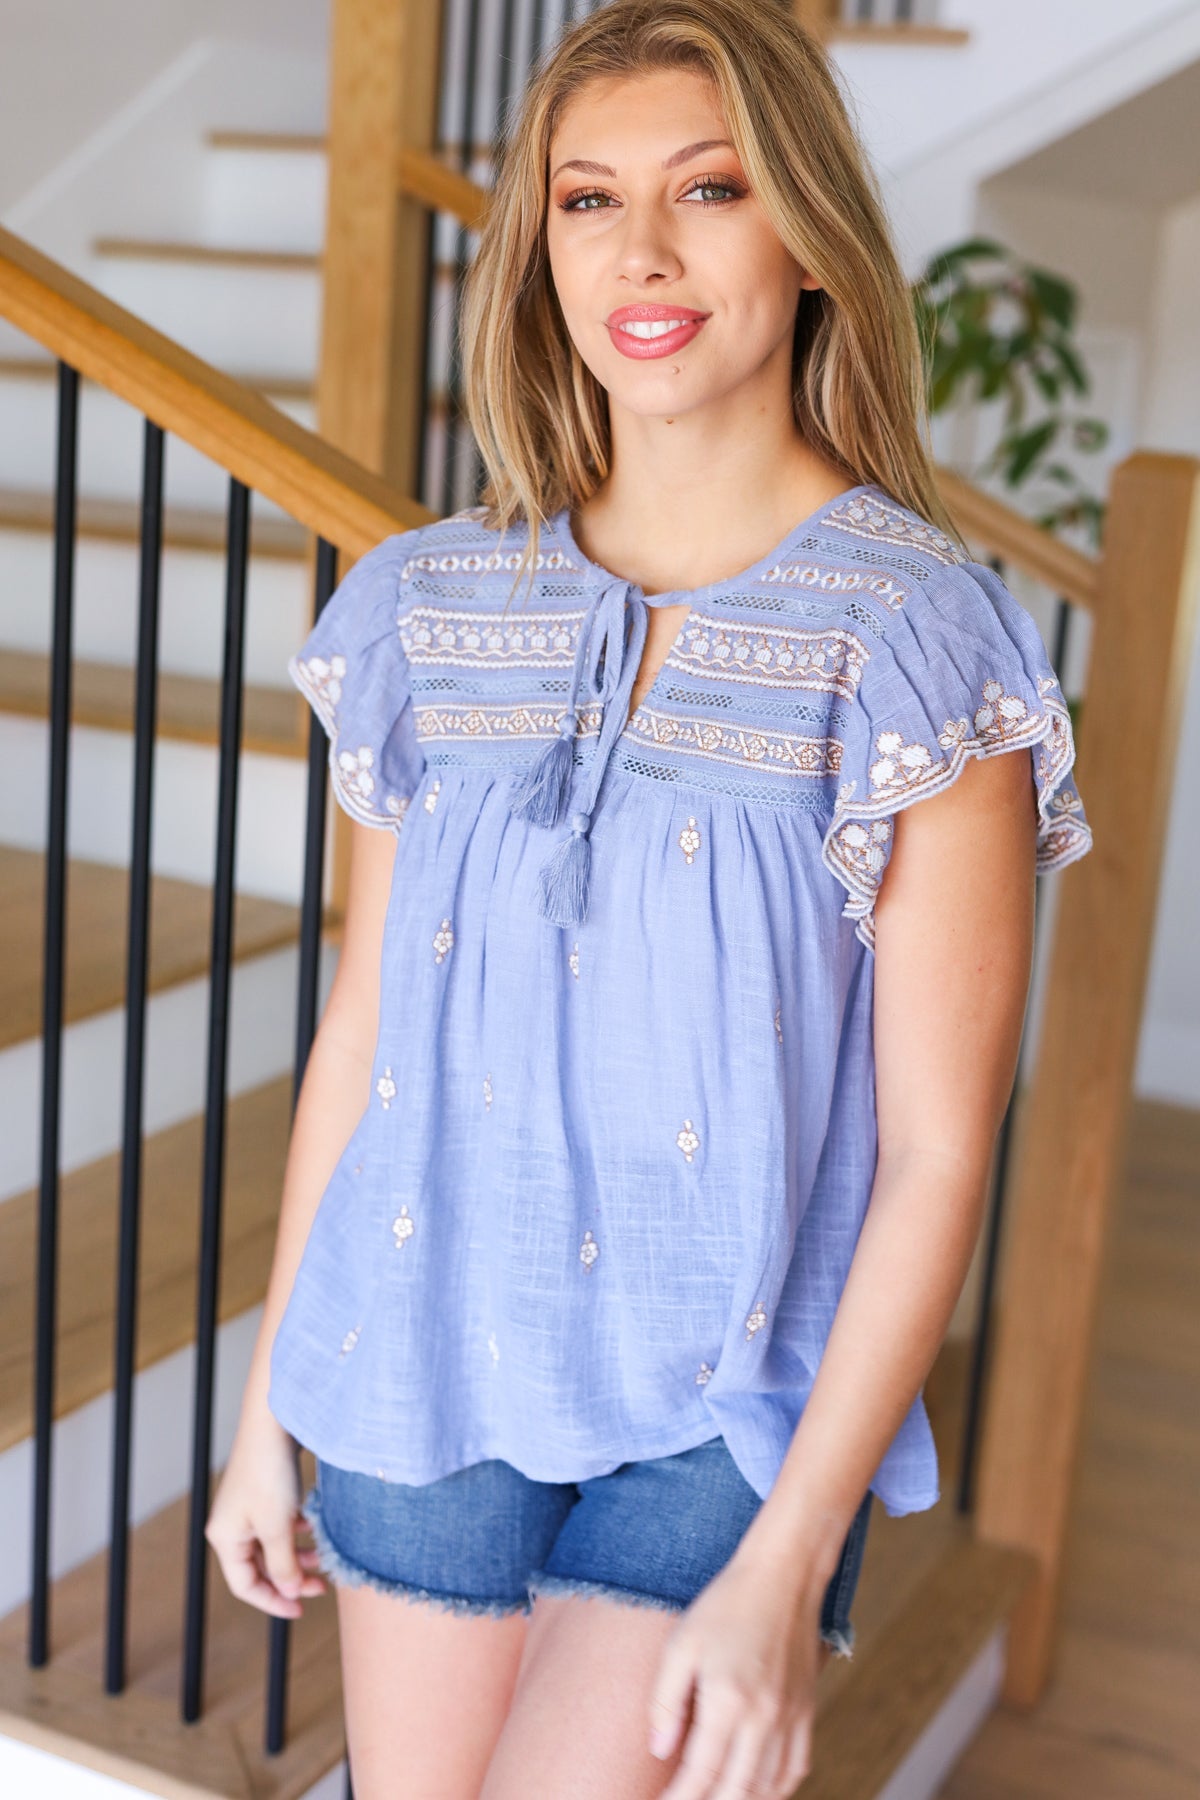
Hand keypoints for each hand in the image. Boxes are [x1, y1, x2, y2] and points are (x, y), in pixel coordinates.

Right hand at [205, 1410, 327, 1618]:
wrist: (275, 1421)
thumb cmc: (270, 1473)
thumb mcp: (277, 1526)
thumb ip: (282, 1564)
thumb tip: (288, 1592)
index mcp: (226, 1538)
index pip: (246, 1585)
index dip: (273, 1601)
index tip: (302, 1609)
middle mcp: (233, 1525)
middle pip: (261, 1567)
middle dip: (291, 1577)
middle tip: (322, 1584)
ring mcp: (249, 1509)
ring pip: (275, 1546)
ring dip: (299, 1555)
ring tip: (325, 1556)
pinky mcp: (265, 1493)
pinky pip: (281, 1525)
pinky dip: (298, 1532)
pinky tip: (316, 1527)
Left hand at [647, 1550, 828, 1797]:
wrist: (784, 1576)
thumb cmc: (726, 1604)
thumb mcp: (681, 1643)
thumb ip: (665, 1701)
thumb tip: (660, 1751)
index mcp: (728, 1700)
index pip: (700, 1774)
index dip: (677, 1799)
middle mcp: (763, 1717)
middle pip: (736, 1791)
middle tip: (684, 1799)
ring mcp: (790, 1717)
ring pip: (768, 1787)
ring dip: (740, 1798)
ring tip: (714, 1795)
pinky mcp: (806, 1711)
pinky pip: (796, 1768)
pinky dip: (775, 1789)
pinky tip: (755, 1788)